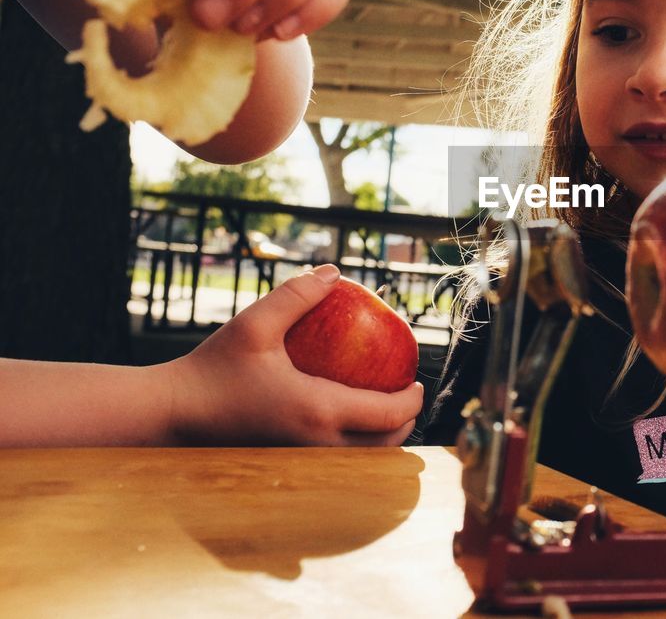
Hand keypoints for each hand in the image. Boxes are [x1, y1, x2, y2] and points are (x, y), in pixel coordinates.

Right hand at [166, 265, 423, 445]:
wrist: (172, 415)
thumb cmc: (212, 368)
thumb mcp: (254, 323)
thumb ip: (297, 295)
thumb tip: (335, 272)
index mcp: (318, 411)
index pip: (387, 414)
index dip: (412, 400)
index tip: (417, 382)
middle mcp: (317, 446)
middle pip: (383, 445)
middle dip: (404, 424)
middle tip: (406, 396)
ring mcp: (302, 463)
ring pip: (361, 461)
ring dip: (381, 440)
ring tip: (383, 410)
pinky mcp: (288, 468)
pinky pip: (336, 463)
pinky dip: (354, 448)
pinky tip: (347, 424)